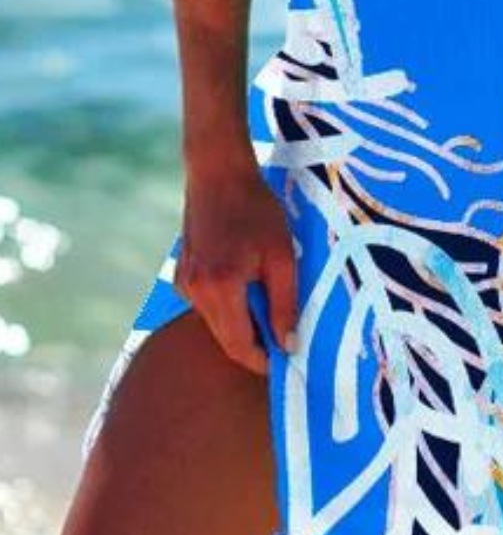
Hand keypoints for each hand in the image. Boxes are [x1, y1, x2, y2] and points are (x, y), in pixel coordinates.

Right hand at [175, 153, 298, 376]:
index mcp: (221, 288)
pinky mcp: (180, 275)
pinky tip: (245, 277)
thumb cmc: (257, 210)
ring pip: (216, 323)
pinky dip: (227, 303)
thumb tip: (289, 345)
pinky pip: (207, 304)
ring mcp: (183, 283)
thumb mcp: (283, 256)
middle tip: (284, 334)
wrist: (219, 173)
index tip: (287, 361)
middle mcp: (195, 291)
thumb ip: (285, 303)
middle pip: (226, 339)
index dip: (263, 361)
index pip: (239, 347)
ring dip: (241, 321)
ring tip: (267, 296)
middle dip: (255, 343)